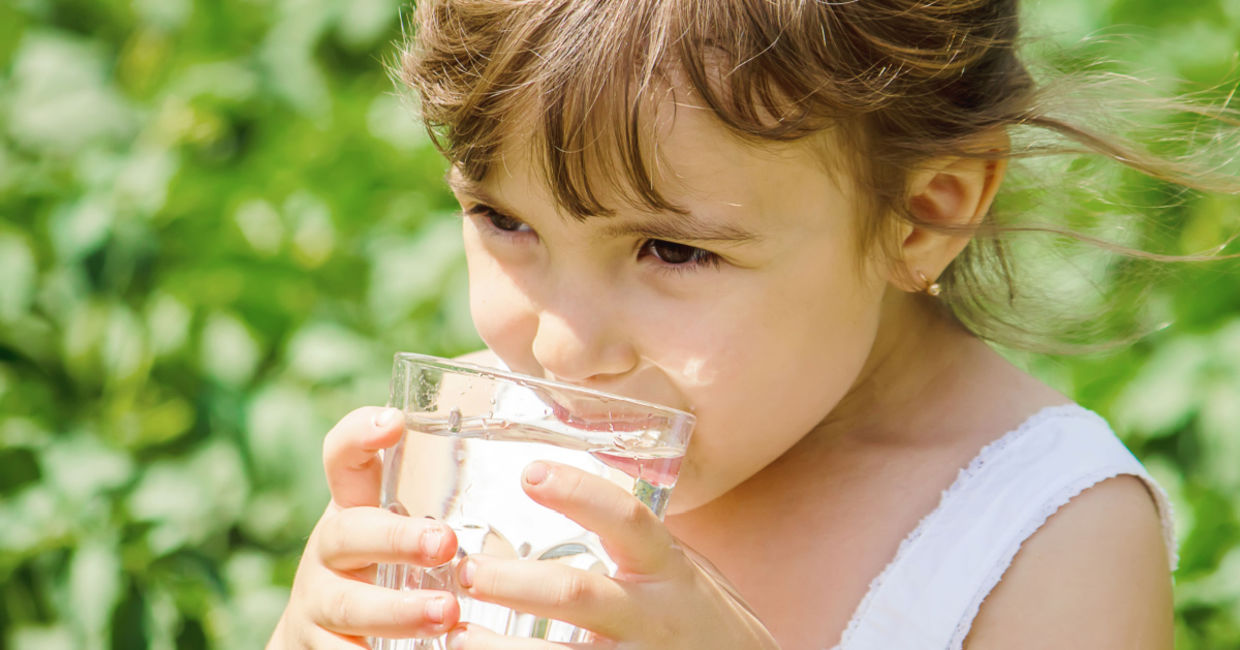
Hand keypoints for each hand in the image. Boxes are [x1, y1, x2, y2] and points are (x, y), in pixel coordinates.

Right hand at [268, 407, 461, 647]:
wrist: (323, 644)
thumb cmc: (387, 574)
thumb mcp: (405, 531)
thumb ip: (447, 502)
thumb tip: (537, 467)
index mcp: (354, 510)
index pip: (344, 459)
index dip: (359, 435)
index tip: (394, 420)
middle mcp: (329, 552)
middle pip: (347, 532)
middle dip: (395, 537)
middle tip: (446, 542)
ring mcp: (317, 603)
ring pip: (346, 604)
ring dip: (396, 611)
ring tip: (447, 614)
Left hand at [443, 461, 779, 648]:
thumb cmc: (704, 624)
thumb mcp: (683, 574)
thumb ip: (636, 546)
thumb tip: (565, 492)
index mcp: (667, 571)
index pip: (627, 520)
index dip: (580, 493)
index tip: (528, 473)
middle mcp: (652, 617)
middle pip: (577, 595)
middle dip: (517, 583)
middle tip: (470, 570)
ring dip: (499, 648)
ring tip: (454, 636)